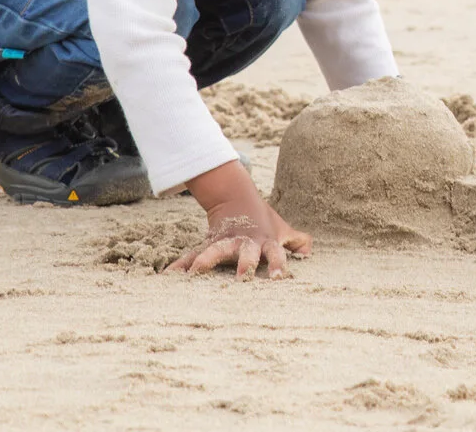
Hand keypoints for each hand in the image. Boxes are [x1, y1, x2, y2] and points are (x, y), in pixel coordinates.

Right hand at [170, 159, 310, 280]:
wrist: (236, 197)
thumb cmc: (264, 220)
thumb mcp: (282, 229)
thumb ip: (298, 241)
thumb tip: (309, 253)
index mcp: (264, 241)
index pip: (276, 254)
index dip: (278, 265)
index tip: (278, 279)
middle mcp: (245, 243)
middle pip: (246, 253)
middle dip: (244, 265)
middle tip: (241, 279)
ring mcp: (225, 243)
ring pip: (214, 251)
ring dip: (206, 262)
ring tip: (194, 275)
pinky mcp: (207, 245)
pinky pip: (191, 256)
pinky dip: (179, 266)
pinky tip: (166, 278)